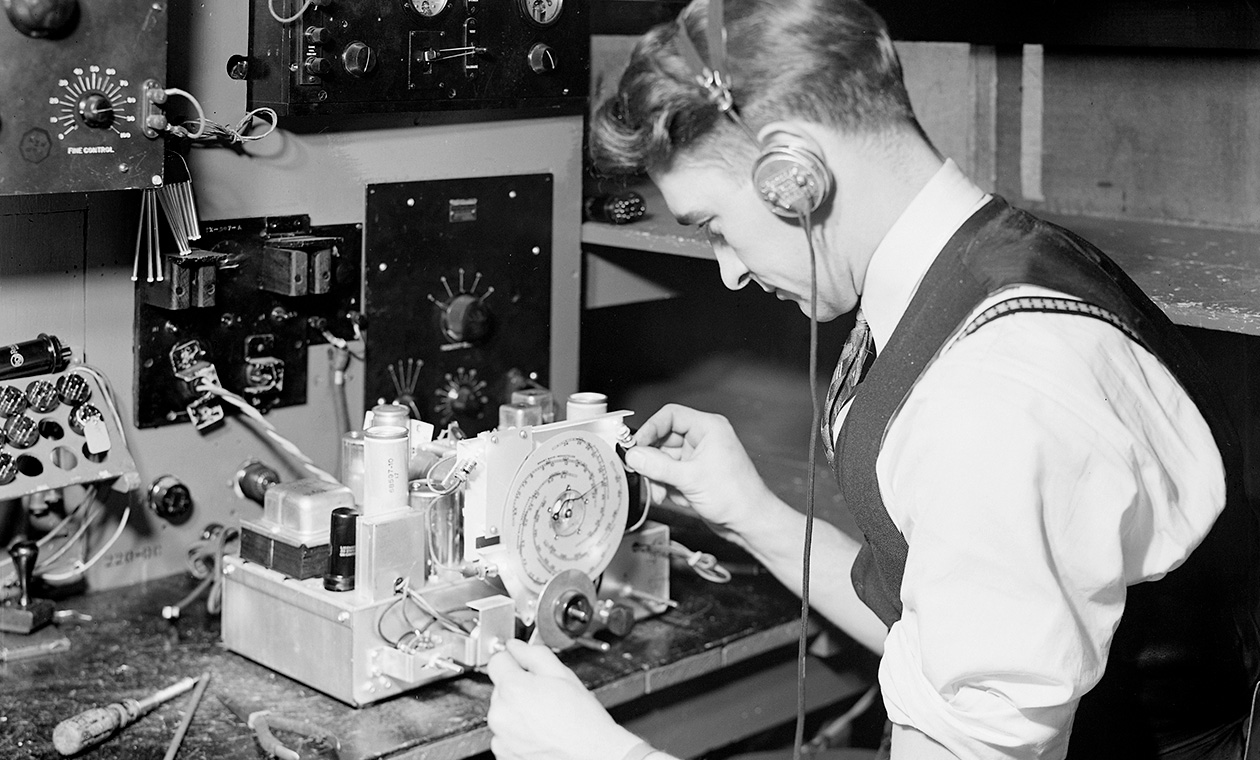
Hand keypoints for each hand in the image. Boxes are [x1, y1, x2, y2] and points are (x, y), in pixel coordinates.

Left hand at [485, 639, 642, 759]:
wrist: (592, 755)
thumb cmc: (582, 721)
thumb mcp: (564, 675)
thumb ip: (535, 653)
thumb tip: (517, 646)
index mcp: (513, 689)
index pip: (497, 660)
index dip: (513, 658)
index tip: (521, 662)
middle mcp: (501, 713)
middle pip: (501, 687)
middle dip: (519, 686)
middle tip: (544, 693)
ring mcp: (501, 736)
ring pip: (503, 711)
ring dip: (518, 710)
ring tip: (545, 715)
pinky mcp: (504, 753)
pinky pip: (505, 734)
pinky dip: (518, 731)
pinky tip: (539, 731)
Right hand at [624, 404, 775, 540]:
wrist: (749, 522)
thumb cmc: (737, 496)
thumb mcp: (690, 479)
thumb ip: (657, 466)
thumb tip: (634, 455)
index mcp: (708, 428)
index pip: (670, 416)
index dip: (650, 429)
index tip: (636, 445)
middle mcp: (703, 439)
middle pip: (663, 439)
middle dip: (653, 460)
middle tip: (644, 473)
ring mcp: (698, 457)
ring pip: (664, 459)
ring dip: (658, 477)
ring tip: (661, 492)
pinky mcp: (695, 473)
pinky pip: (670, 473)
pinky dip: (666, 485)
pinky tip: (674, 496)